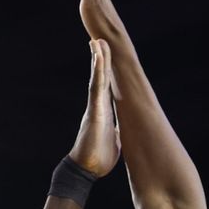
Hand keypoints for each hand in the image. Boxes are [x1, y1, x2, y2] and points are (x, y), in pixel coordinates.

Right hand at [69, 39, 120, 176]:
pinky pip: (97, 87)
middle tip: (99, 39)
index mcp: (104, 111)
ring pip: (98, 78)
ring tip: (97, 41)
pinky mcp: (95, 110)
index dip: (106, 71)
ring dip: (98, 59)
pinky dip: (98, 72)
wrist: (86, 169)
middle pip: (101, 77)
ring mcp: (95, 106)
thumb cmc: (98, 158)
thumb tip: (123, 133)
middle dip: (101, 58)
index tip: (105, 55)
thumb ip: (118, 133)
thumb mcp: (114, 141)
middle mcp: (98, 105)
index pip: (106, 86)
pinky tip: (99, 59)